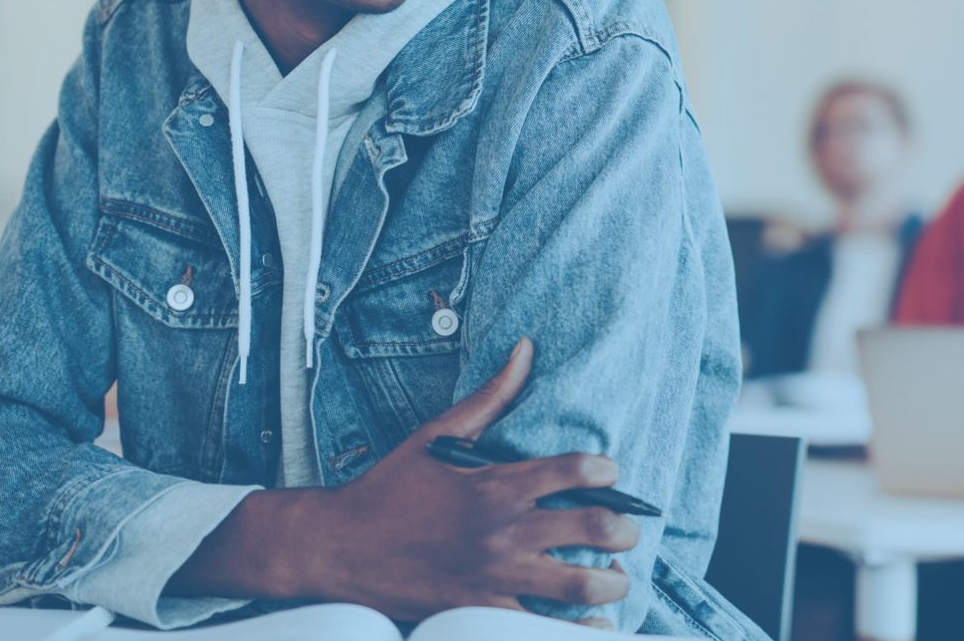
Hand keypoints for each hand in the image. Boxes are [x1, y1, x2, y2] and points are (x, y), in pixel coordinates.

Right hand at [167, 338, 638, 621]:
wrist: (336, 549)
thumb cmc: (388, 489)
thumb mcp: (436, 436)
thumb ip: (489, 396)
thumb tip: (524, 350)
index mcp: (496, 484)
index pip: (578, 470)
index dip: (607, 472)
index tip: (609, 475)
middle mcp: (503, 530)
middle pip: (595, 527)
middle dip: (625, 529)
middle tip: (627, 530)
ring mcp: (494, 576)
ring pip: (581, 584)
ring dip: (613, 581)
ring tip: (617, 576)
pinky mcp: (479, 613)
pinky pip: (544, 627)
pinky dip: (579, 626)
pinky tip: (595, 619)